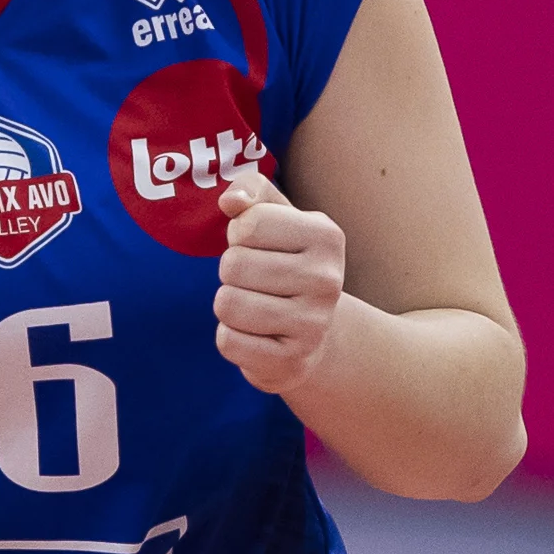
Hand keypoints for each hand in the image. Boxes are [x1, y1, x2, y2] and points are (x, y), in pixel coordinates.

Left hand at [213, 165, 348, 396]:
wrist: (316, 335)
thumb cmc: (286, 263)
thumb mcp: (277, 218)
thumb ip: (252, 190)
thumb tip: (230, 201)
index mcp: (326, 236)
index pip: (246, 223)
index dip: (239, 233)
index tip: (258, 246)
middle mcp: (326, 280)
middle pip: (233, 265)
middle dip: (231, 272)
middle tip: (256, 281)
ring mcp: (312, 325)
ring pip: (227, 304)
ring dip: (229, 304)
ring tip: (255, 305)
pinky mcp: (291, 362)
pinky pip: (228, 342)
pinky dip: (231, 337)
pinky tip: (256, 335)